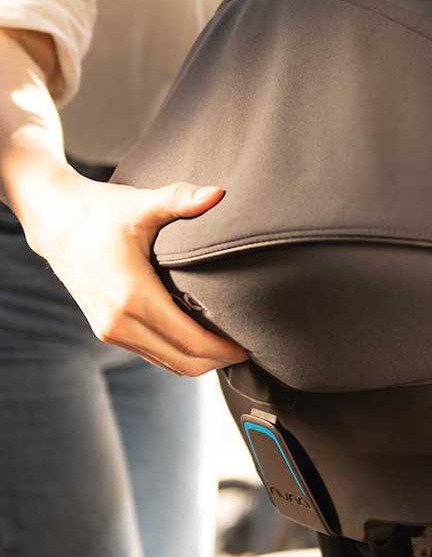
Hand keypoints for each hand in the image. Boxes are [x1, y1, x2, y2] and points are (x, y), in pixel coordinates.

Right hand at [20, 167, 246, 374]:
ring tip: (233, 344)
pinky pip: (155, 355)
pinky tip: (204, 338)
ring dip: (203, 360)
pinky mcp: (108, 331)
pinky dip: (182, 354)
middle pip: (184, 361)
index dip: (225, 348)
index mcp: (131, 297)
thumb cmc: (102, 211)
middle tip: (251, 345)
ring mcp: (110, 331)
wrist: (54, 220)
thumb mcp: (141, 204)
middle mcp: (119, 322)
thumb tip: (219, 193)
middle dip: (220, 359)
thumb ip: (180, 200)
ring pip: (169, 363)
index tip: (253, 343)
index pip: (190, 341)